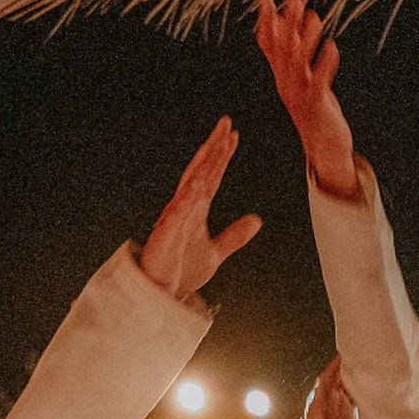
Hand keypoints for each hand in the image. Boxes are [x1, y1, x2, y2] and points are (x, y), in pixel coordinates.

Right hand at [139, 117, 260, 301]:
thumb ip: (234, 236)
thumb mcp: (215, 252)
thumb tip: (256, 221)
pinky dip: (187, 199)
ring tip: (216, 145)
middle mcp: (184, 208)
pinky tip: (198, 185)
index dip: (222, 155)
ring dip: (203, 165)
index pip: (211, 175)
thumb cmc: (181, 271)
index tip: (233, 135)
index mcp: (195, 209)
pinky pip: (177, 214)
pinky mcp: (166, 235)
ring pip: (190, 185)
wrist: (161, 295)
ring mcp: (174, 219)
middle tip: (226, 124)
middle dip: (213, 147)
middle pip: (200, 171)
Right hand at [254, 0, 357, 199]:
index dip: (266, 22)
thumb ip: (294, 56)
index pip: (268, 45)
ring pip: (298, 63)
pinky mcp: (315, 105)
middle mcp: (286, 84)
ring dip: (305, 39)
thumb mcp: (302, 81)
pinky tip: (333, 47)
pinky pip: (318, 82)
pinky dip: (325, 63)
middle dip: (288, 23)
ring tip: (315, 17)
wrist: (325, 148)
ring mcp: (299, 95)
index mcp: (282, 76)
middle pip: (283, 49)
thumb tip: (287, 28)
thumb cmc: (315, 110)